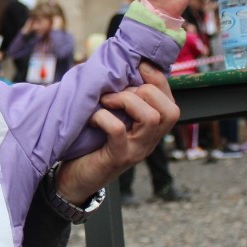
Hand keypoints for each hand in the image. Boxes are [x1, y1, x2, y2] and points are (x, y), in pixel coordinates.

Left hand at [55, 61, 177, 203]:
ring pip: (151, 118)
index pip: (172, 103)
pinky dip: (104, 117)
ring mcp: (136, 151)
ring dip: (126, 100)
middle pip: (169, 110)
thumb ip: (121, 99)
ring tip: (105, 101)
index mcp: (151, 130)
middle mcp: (149, 141)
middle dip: (143, 90)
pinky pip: (118, 130)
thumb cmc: (90, 144)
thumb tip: (120, 67)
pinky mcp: (117, 158)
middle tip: (115, 93)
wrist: (74, 180)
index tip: (138, 66)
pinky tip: (92, 117)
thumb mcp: (111, 118)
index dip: (159, 80)